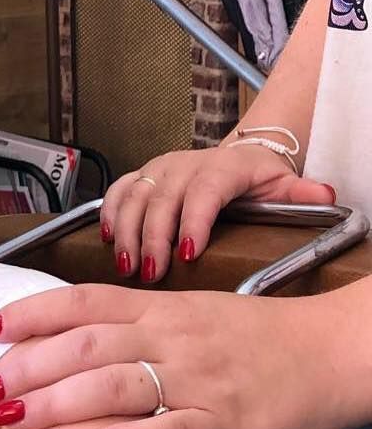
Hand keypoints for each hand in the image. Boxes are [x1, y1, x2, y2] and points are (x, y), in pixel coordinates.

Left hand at [0, 284, 345, 428]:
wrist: (323, 352)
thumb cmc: (249, 336)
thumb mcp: (186, 313)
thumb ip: (131, 322)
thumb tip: (65, 338)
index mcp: (158, 306)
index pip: (82, 301)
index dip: (31, 312)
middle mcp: (170, 338)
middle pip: (85, 347)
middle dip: (29, 368)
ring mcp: (195, 383)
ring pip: (111, 389)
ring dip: (55, 408)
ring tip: (11, 422)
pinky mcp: (220, 426)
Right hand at [100, 146, 334, 282]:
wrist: (240, 154)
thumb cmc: (259, 178)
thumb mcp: (285, 184)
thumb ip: (302, 193)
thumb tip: (323, 194)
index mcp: (220, 168)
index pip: (203, 192)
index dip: (193, 221)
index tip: (188, 252)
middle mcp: (183, 165)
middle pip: (161, 199)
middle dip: (152, 238)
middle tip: (150, 274)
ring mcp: (159, 169)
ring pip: (134, 195)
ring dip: (125, 230)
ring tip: (125, 265)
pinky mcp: (143, 174)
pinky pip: (119, 190)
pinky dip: (108, 212)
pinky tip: (106, 238)